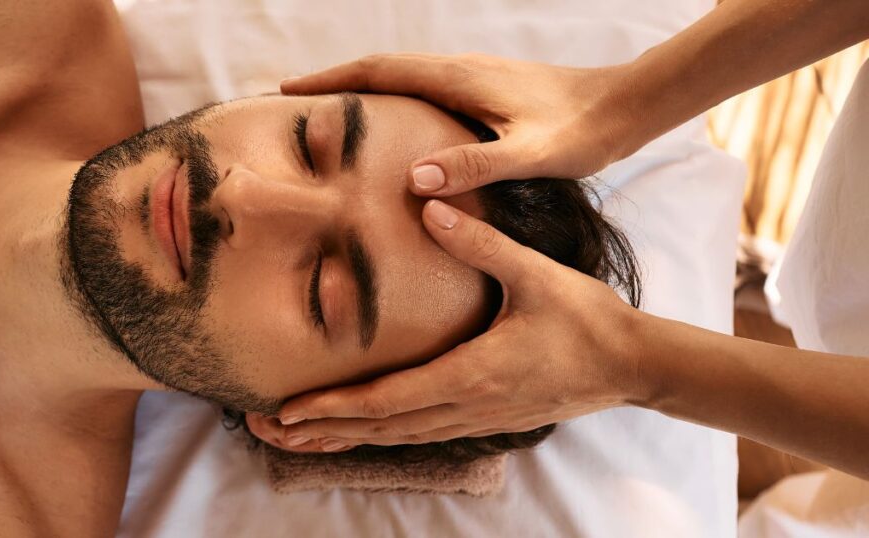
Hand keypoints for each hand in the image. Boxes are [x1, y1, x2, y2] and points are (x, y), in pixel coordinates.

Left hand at [278, 200, 648, 448]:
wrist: (632, 364)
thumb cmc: (586, 319)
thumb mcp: (535, 275)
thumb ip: (481, 243)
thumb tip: (429, 204)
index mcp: (472, 373)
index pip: (387, 399)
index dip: (333, 408)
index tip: (285, 412)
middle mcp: (466, 406)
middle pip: (378, 428)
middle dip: (319, 432)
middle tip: (263, 430)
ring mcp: (475, 419)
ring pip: (395, 437)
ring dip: (343, 438)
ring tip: (294, 438)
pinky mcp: (484, 418)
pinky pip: (419, 434)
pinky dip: (379, 434)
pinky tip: (358, 431)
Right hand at [281, 53, 637, 195]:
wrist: (624, 106)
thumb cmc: (580, 132)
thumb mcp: (530, 155)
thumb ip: (475, 165)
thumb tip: (415, 178)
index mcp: (460, 80)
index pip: (380, 73)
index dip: (332, 81)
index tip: (290, 90)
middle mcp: (461, 70)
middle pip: (384, 68)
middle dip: (336, 81)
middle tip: (297, 101)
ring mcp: (473, 77)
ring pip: (404, 76)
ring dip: (364, 87)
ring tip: (333, 111)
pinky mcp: (486, 89)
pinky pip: (424, 87)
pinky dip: (394, 97)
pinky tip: (396, 124)